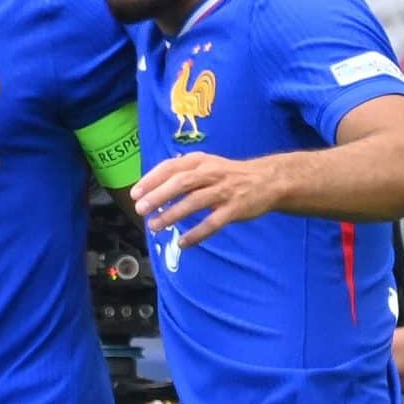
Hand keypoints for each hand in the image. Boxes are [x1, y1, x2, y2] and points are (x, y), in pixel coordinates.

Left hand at [130, 150, 284, 246]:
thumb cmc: (228, 175)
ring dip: (172, 215)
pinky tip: (182, 243)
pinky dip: (196, 234)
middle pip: (180, 183)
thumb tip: (151, 188)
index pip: (171, 167)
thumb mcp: (206, 164)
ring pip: (194, 202)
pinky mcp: (235, 209)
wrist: (267, 180)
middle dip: (158, 196)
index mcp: (200, 161)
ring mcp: (224, 191)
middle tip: (141, 210)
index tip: (135, 193)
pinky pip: (213, 223)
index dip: (151, 180)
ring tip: (155, 226)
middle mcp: (211, 173)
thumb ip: (182, 173)